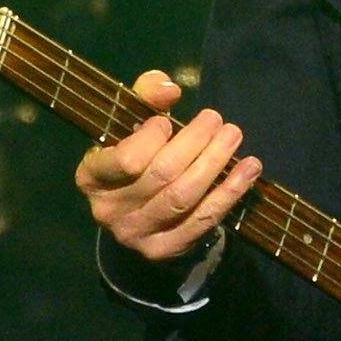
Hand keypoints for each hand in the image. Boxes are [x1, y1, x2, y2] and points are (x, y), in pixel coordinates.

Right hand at [74, 69, 262, 261]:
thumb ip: (146, 95)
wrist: (137, 214)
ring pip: (184, 196)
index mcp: (91, 178)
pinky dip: (230, 192)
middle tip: (217, 120)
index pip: (126, 159)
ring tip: (233, 136)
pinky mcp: (165, 250)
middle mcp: (109, 211)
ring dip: (215, 163)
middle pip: (162, 174)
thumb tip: (169, 90)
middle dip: (195, 142)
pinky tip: (249, 169)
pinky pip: (203, 219)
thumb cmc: (134, 155)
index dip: (153, 137)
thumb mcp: (131, 121)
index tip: (167, 123)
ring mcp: (137, 235)